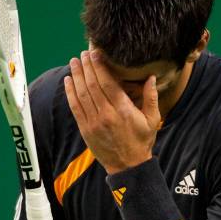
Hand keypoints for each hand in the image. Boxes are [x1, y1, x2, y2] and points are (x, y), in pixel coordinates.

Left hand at [64, 50, 160, 173]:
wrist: (128, 166)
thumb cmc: (142, 142)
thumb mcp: (152, 120)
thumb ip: (151, 97)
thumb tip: (151, 77)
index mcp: (123, 110)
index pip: (107, 82)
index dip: (99, 66)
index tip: (95, 53)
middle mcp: (106, 115)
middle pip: (92, 85)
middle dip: (86, 67)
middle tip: (83, 53)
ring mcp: (93, 122)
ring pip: (81, 94)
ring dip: (76, 76)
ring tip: (74, 62)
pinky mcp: (85, 129)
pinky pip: (75, 107)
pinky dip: (70, 93)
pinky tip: (68, 81)